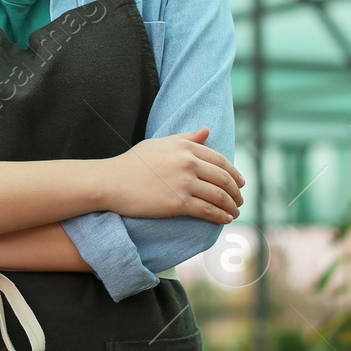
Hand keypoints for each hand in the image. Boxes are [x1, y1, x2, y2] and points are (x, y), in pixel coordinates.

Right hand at [103, 127, 244, 222]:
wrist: (111, 181)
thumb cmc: (133, 162)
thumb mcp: (160, 143)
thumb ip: (186, 137)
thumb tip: (207, 130)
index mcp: (185, 146)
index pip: (220, 160)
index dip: (234, 173)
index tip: (240, 182)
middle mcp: (188, 162)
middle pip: (223, 178)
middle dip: (236, 191)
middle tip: (240, 200)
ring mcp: (184, 183)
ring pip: (219, 196)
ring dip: (231, 206)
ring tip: (235, 212)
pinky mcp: (178, 203)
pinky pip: (208, 210)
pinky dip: (220, 216)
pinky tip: (225, 219)